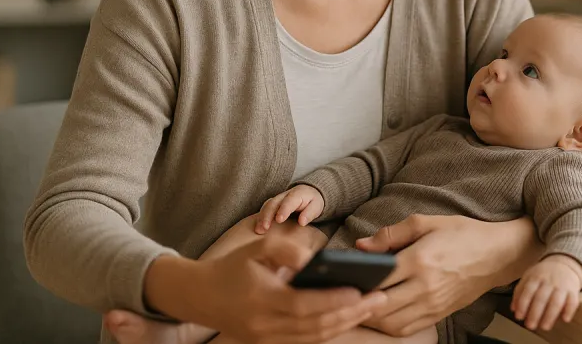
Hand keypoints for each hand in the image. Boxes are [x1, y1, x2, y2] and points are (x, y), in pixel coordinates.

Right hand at [144, 234, 384, 343]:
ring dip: (345, 325)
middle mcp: (265, 325)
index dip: (335, 301)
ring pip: (314, 337)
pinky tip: (349, 319)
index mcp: (262, 299)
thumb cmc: (233, 267)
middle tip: (381, 300)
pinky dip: (329, 331)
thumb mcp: (255, 247)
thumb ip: (285, 251)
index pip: (305, 305)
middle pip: (315, 325)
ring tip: (372, 308)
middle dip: (351, 314)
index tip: (362, 291)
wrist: (199, 296)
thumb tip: (313, 260)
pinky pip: (305, 341)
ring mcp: (266, 339)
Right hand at [255, 185, 325, 232]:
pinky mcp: (273, 205)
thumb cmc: (313, 203)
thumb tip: (301, 222)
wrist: (308, 194)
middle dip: (267, 215)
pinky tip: (257, 228)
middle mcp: (284, 195)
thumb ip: (309, 213)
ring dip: (261, 218)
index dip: (283, 210)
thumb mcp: (316, 207)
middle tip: (264, 228)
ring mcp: (277, 199)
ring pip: (266, 206)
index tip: (279, 220)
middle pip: (274, 203)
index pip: (289, 201)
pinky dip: (260, 218)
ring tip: (258, 230)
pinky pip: (264, 209)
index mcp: (297, 194)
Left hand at [354, 214, 540, 336]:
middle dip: (360, 302)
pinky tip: (382, 315)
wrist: (498, 254)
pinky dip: (389, 326)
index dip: (357, 280)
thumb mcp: (427, 222)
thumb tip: (361, 245)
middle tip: (347, 293)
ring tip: (362, 305)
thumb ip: (391, 233)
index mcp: (421, 260)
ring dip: (372, 317)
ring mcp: (433, 304)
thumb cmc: (463, 234)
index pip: (379, 277)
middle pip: (381, 305)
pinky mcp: (440, 314)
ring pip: (391, 323)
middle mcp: (426, 286)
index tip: (344, 277)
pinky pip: (407, 329)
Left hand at [511, 255, 581, 330]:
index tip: (519, 317)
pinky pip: (573, 301)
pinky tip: (565, 319)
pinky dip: (569, 310)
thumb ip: (519, 291)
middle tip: (530, 326)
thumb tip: (514, 309)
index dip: (523, 304)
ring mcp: (562, 285)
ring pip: (556, 301)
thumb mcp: (529, 277)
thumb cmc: (543, 275)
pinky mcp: (573, 291)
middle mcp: (549, 281)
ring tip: (544, 326)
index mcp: (536, 277)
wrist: (564, 264)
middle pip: (541, 297)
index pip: (528, 291)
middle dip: (535, 313)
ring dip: (550, 315)